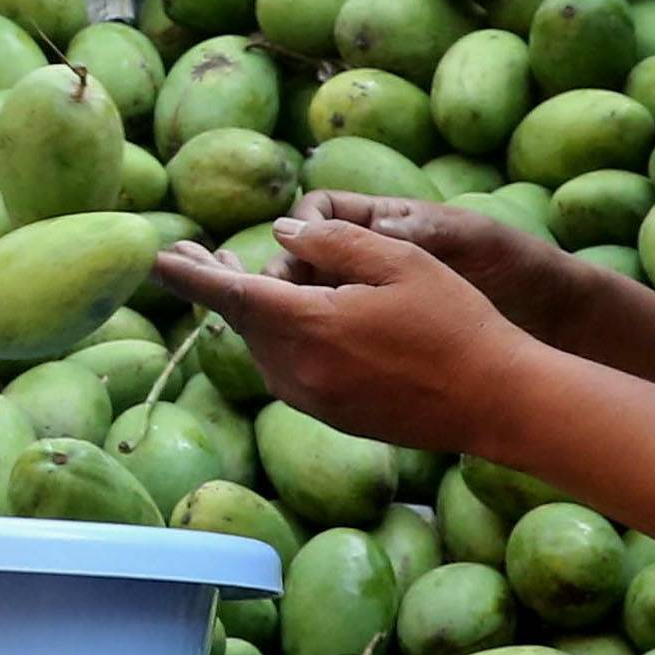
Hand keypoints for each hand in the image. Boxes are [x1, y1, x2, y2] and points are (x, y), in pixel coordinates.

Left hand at [152, 217, 526, 450]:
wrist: (498, 401)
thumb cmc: (457, 323)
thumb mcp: (400, 261)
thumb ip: (332, 245)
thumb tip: (277, 237)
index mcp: (311, 328)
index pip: (231, 296)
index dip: (189, 275)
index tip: (156, 256)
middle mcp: (301, 372)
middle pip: (244, 322)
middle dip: (221, 286)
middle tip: (196, 253)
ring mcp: (316, 401)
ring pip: (264, 348)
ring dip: (254, 313)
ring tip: (247, 277)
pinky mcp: (334, 417)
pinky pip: (288, 372)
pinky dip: (279, 340)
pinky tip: (294, 320)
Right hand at [277, 190, 583, 337]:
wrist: (552, 314)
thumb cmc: (512, 265)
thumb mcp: (461, 239)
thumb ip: (400, 230)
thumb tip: (318, 226)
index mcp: (384, 224)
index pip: (316, 217)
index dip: (297, 235)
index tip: (296, 261)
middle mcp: (371, 261)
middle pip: (302, 265)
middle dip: (284, 283)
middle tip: (279, 309)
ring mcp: (374, 303)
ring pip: (311, 306)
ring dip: (295, 319)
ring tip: (289, 341)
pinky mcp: (381, 340)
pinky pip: (334, 340)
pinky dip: (320, 349)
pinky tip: (318, 366)